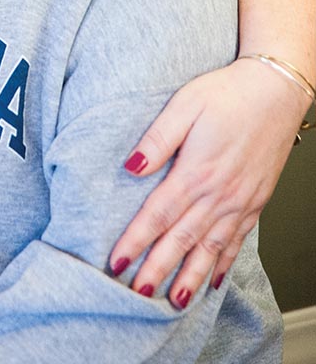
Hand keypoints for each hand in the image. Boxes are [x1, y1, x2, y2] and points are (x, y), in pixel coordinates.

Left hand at [109, 57, 308, 305]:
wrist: (275, 91)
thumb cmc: (228, 93)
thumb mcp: (184, 105)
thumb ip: (157, 139)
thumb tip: (131, 166)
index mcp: (196, 171)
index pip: (158, 215)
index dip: (136, 241)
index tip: (116, 262)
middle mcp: (219, 194)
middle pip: (182, 240)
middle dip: (158, 269)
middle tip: (137, 295)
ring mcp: (240, 201)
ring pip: (211, 249)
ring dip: (191, 276)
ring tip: (174, 301)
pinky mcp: (255, 201)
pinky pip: (237, 241)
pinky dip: (224, 263)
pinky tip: (215, 280)